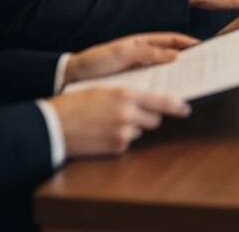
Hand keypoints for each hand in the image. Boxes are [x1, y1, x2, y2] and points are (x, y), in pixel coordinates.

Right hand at [49, 86, 189, 156]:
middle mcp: (128, 113)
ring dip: (132, 128)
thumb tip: (143, 99)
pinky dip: (119, 138)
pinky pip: (126, 142)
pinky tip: (102, 133)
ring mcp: (123, 133)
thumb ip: (125, 94)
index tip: (185, 108)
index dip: (176, 105)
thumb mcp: (102, 90)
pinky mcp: (116, 147)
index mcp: (125, 94)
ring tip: (108, 122)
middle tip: (129, 113)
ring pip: (139, 131)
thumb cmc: (75, 103)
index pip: (161, 101)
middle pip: (154, 119)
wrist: (53, 125)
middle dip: (147, 117)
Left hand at [64, 33, 198, 83]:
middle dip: (187, 60)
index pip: (170, 40)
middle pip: (171, 56)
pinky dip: (164, 89)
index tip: (202, 47)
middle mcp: (143, 56)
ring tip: (192, 83)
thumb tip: (175, 55)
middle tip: (203, 67)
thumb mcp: (122, 53)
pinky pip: (154, 85)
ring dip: (177, 76)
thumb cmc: (96, 60)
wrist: (74, 77)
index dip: (187, 42)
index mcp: (142, 42)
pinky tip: (170, 96)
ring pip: (164, 72)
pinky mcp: (135, 85)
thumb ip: (147, 53)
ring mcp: (140, 70)